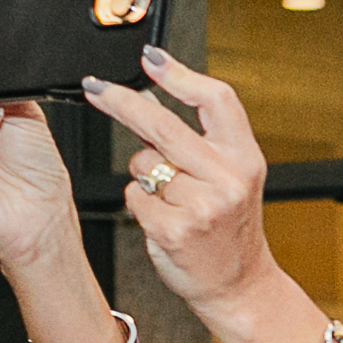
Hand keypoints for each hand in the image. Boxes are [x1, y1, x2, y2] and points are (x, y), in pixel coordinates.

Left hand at [80, 48, 286, 329]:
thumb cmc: (230, 230)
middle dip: (121, 101)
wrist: (239, 284)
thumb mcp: (234, 178)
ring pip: (143, 163)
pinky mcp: (174, 228)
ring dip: (143, 175)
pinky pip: (134, 197)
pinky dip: (139, 204)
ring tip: (169, 197)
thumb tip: (151, 98)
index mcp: (246, 158)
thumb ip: (203, 141)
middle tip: (96, 88)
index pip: (216, 100)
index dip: (179, 74)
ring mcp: (202, 205)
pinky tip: (162, 219)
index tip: (150, 58)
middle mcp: (228, 178)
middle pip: (162, 123)